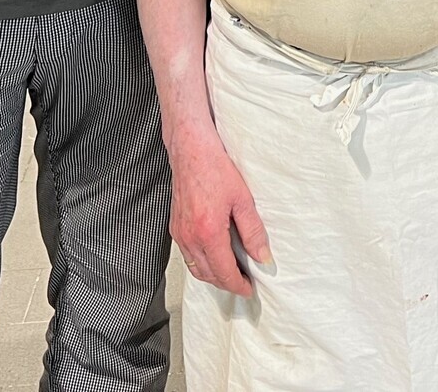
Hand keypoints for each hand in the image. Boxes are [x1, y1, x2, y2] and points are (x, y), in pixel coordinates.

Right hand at [168, 134, 269, 297]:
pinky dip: (201, 263)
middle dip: (226, 283)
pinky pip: (187, 255)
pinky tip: (214, 256)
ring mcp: (180, 233)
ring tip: (231, 273)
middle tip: (243, 282)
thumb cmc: (215, 168)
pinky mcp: (175, 227)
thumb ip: (253, 231)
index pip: (224, 272)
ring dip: (213, 276)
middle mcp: (190, 237)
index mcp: (208, 232)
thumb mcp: (243, 199)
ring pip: (196, 268)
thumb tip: (262, 256)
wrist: (191, 150)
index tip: (248, 288)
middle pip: (208, 275)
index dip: (238, 285)